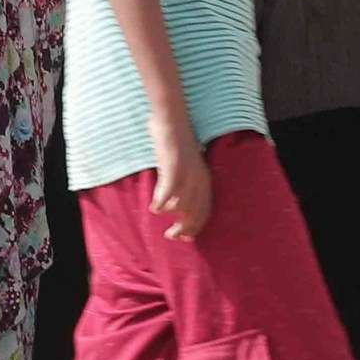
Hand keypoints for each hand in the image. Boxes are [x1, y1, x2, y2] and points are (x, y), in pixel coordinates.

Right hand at [150, 119, 212, 241]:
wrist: (173, 120)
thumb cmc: (177, 143)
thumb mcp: (188, 166)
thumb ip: (186, 182)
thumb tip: (178, 204)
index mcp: (205, 180)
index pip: (205, 211)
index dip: (196, 227)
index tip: (187, 239)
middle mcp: (199, 179)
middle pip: (195, 213)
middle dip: (183, 229)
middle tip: (171, 236)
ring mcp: (188, 174)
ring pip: (181, 206)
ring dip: (169, 213)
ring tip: (158, 213)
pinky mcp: (174, 168)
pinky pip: (168, 195)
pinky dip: (160, 204)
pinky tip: (154, 207)